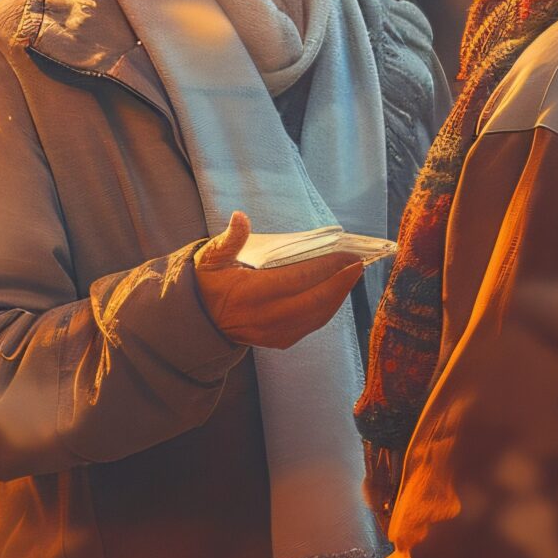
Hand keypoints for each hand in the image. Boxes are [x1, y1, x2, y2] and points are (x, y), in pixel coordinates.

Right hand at [193, 211, 366, 350]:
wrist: (199, 322)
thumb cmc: (208, 284)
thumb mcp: (210, 258)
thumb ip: (229, 239)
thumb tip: (240, 217)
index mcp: (251, 293)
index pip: (298, 279)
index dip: (326, 266)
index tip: (345, 253)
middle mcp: (266, 316)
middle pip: (315, 300)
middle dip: (341, 281)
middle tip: (358, 262)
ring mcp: (274, 332)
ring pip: (317, 315)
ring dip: (338, 295)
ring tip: (352, 274)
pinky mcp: (279, 340)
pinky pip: (311, 325)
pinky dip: (328, 308)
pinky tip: (335, 292)